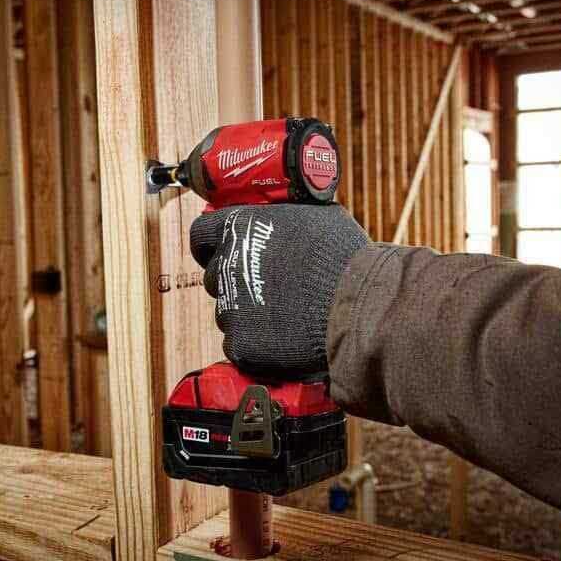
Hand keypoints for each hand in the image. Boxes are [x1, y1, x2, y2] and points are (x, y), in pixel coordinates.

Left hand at [189, 203, 368, 379]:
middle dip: (236, 283)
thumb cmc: (344, 257)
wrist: (360, 306)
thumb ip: (284, 217)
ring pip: (229, 312)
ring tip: (288, 313)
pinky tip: (286, 336)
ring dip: (249, 314)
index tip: (219, 253)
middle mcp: (227, 264)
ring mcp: (230, 307)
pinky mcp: (240, 343)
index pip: (201, 235)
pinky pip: (239, 344)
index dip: (210, 246)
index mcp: (240, 228)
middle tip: (271, 288)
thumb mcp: (316, 216)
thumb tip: (281, 216)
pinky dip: (258, 344)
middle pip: (216, 277)